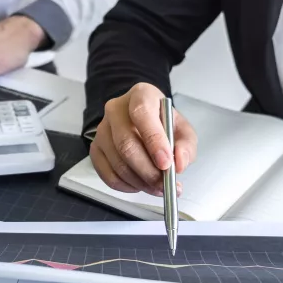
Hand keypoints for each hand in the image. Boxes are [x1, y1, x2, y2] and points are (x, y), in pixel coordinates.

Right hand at [89, 82, 197, 196]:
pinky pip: (107, 174)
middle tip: (163, 183)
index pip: (142, 114)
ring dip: (139, 181)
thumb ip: (186, 146)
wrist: (144, 124)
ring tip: (157, 187)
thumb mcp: (182, 130)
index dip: (154, 141)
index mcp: (141, 95)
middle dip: (147, 170)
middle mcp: (116, 109)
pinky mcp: (96, 148)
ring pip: (117, 162)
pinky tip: (140, 185)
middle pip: (126, 143)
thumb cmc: (163, 125)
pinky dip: (126, 186)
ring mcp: (102, 129)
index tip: (166, 163)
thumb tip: (179, 163)